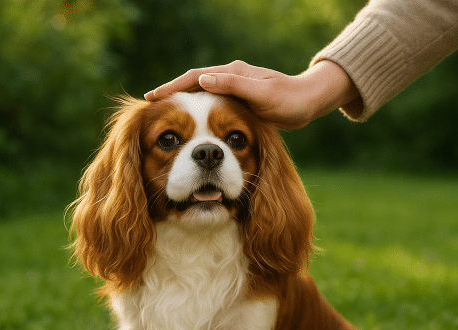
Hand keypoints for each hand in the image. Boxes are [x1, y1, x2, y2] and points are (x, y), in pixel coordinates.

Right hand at [144, 60, 358, 129]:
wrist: (309, 103)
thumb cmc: (289, 100)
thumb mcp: (262, 94)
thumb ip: (233, 86)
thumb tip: (202, 79)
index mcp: (231, 73)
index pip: (193, 78)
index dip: (171, 88)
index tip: (151, 98)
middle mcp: (229, 78)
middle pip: (191, 85)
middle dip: (170, 96)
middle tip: (148, 106)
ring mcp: (232, 90)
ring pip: (198, 97)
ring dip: (180, 105)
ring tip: (161, 117)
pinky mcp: (236, 102)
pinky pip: (209, 108)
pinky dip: (195, 114)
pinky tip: (187, 127)